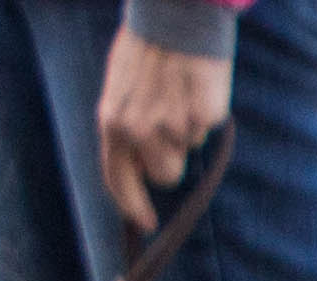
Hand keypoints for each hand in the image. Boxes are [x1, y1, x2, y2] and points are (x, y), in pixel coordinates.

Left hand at [98, 32, 233, 233]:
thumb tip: (140, 165)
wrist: (173, 18)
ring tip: (180, 97)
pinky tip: (194, 88)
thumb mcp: (121, 88)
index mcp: (112, 121)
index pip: (117, 178)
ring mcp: (171, 126)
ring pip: (187, 152)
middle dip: (170, 158)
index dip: (132, 205)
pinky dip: (204, 114)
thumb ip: (124, 124)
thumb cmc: (147, 48)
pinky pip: (205, 130)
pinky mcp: (201, 119)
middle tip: (171, 123)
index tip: (145, 223)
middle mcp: (138, 129)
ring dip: (187, 133)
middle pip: (163, 175)